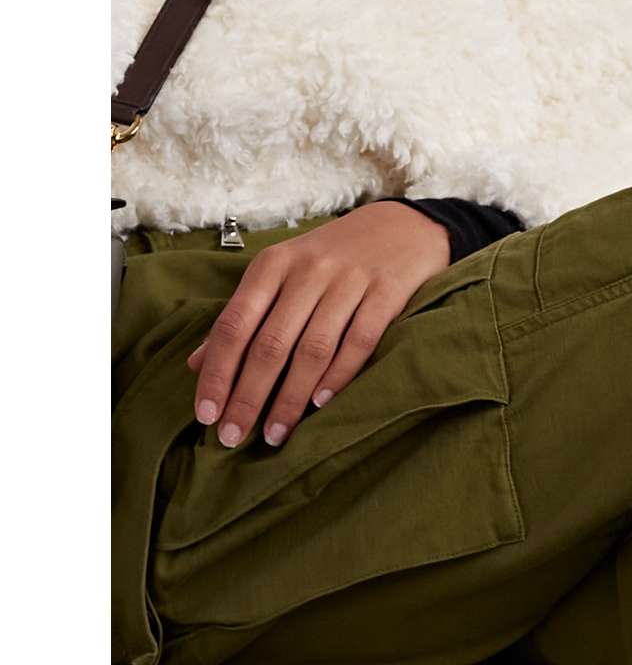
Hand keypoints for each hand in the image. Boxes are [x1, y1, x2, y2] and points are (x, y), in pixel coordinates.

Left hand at [187, 202, 451, 450]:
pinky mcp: (387, 292)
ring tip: (275, 434)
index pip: (234, 325)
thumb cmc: (333, 258)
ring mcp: (349, 281)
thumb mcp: (281, 275)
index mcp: (273, 265)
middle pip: (270, 343)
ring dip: (290, 398)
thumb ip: (243, 315)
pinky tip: (322, 405)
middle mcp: (307, 270)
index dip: (218, 372)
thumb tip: (197, 363)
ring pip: (312, 349)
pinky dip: (339, 375)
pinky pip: (359, 341)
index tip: (205, 414)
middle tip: (232, 436)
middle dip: (248, 396)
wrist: (402, 227)